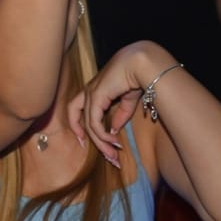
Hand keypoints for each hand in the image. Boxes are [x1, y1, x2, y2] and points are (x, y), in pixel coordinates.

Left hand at [68, 41, 172, 168]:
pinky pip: (94, 122)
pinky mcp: (96, 96)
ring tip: (114, 155)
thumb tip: (114, 130)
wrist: (143, 63)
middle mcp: (88, 92)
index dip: (78, 126)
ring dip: (101, 143)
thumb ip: (120, 114)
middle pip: (79, 120)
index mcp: (93, 90)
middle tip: (107, 157)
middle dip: (92, 141)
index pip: (77, 110)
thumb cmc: (137, 76)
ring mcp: (90, 93)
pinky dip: (102, 134)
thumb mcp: (128, 99)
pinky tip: (114, 141)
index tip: (85, 142)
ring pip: (88, 125)